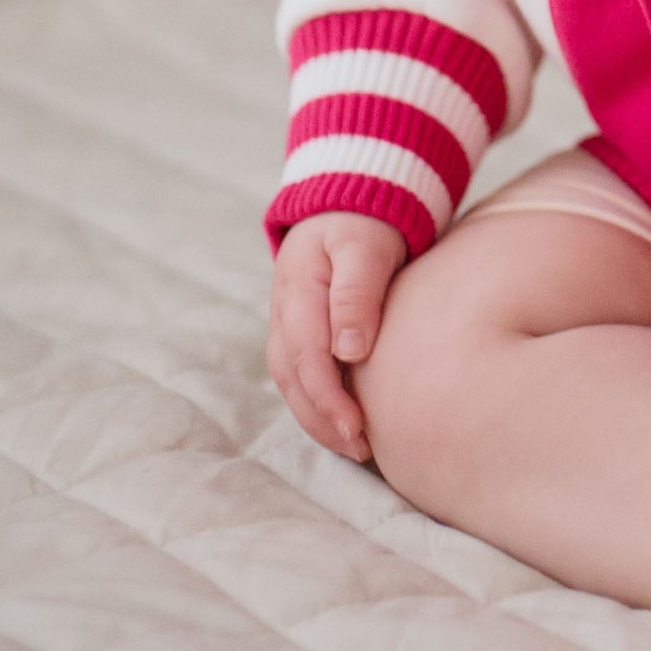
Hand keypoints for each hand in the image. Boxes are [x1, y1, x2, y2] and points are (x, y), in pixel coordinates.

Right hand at [267, 211, 407, 461]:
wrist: (351, 201)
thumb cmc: (365, 221)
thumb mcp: (365, 246)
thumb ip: (357, 293)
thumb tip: (350, 353)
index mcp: (297, 289)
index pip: (305, 356)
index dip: (327, 397)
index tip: (357, 427)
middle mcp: (284, 312)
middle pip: (293, 377)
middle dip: (322, 419)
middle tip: (361, 449)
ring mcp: (288, 322)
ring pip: (292, 382)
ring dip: (318, 418)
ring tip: (356, 447)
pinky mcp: (301, 330)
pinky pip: (302, 374)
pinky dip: (318, 402)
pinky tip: (344, 422)